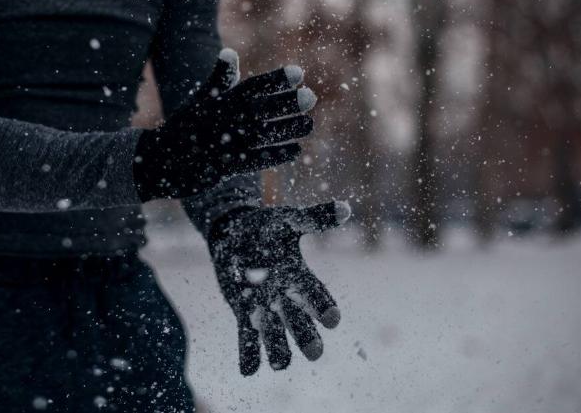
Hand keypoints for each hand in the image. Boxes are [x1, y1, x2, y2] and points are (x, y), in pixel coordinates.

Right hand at [133, 48, 317, 200]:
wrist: (160, 159)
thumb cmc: (185, 126)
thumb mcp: (201, 100)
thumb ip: (218, 78)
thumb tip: (230, 53)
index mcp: (221, 101)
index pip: (253, 86)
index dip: (276, 79)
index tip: (300, 73)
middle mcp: (225, 121)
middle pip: (262, 108)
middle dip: (287, 103)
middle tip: (311, 97)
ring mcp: (225, 144)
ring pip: (263, 135)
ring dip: (288, 129)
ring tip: (309, 124)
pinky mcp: (224, 167)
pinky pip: (255, 161)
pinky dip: (276, 155)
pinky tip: (295, 150)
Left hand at [208, 200, 351, 374]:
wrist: (234, 233)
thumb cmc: (264, 225)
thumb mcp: (287, 219)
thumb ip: (314, 218)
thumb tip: (347, 209)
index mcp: (299, 276)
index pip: (316, 295)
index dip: (324, 307)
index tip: (332, 319)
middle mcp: (285, 296)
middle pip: (299, 321)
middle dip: (306, 337)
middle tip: (314, 353)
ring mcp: (264, 307)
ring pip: (275, 334)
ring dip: (278, 348)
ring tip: (280, 364)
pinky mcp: (243, 313)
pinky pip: (247, 337)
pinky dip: (248, 354)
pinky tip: (249, 371)